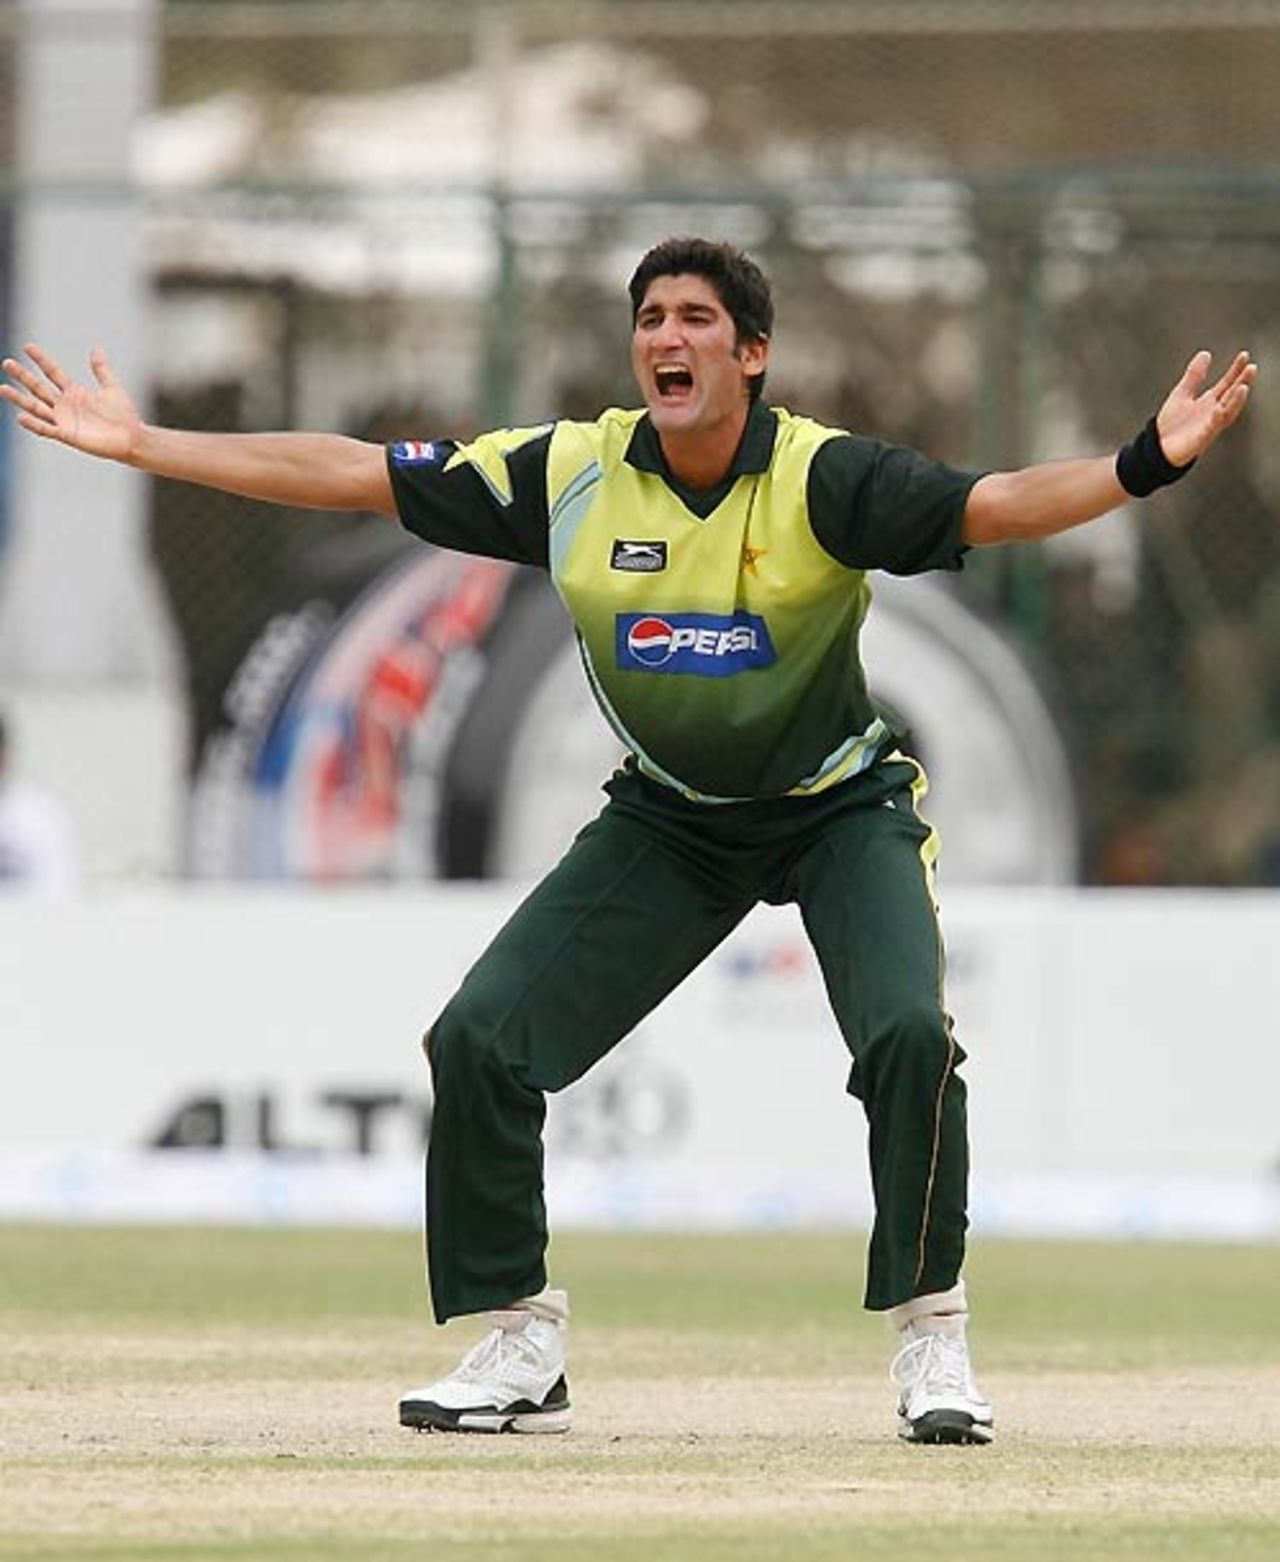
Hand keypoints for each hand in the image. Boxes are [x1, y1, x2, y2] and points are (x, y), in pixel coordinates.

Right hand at [0, 344, 143, 462]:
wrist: (133, 439)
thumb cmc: (124, 416)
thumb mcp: (112, 388)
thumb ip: (102, 370)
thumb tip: (96, 348)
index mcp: (74, 392)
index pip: (52, 373)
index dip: (41, 360)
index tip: (28, 346)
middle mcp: (65, 405)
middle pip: (38, 388)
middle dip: (23, 376)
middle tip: (6, 363)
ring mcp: (64, 420)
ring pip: (36, 408)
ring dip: (19, 399)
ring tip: (2, 388)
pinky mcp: (67, 436)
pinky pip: (47, 430)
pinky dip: (34, 424)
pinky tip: (20, 416)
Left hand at [1155, 349, 1256, 468]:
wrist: (1157, 449)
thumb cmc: (1171, 424)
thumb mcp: (1182, 394)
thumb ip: (1194, 376)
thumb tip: (1205, 353)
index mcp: (1209, 402)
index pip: (1227, 383)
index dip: (1236, 370)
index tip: (1244, 356)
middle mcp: (1213, 413)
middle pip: (1231, 396)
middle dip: (1242, 383)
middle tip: (1251, 368)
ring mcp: (1208, 426)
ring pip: (1227, 413)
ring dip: (1235, 401)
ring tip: (1243, 387)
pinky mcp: (1200, 439)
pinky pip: (1210, 429)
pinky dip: (1216, 420)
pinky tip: (1219, 410)